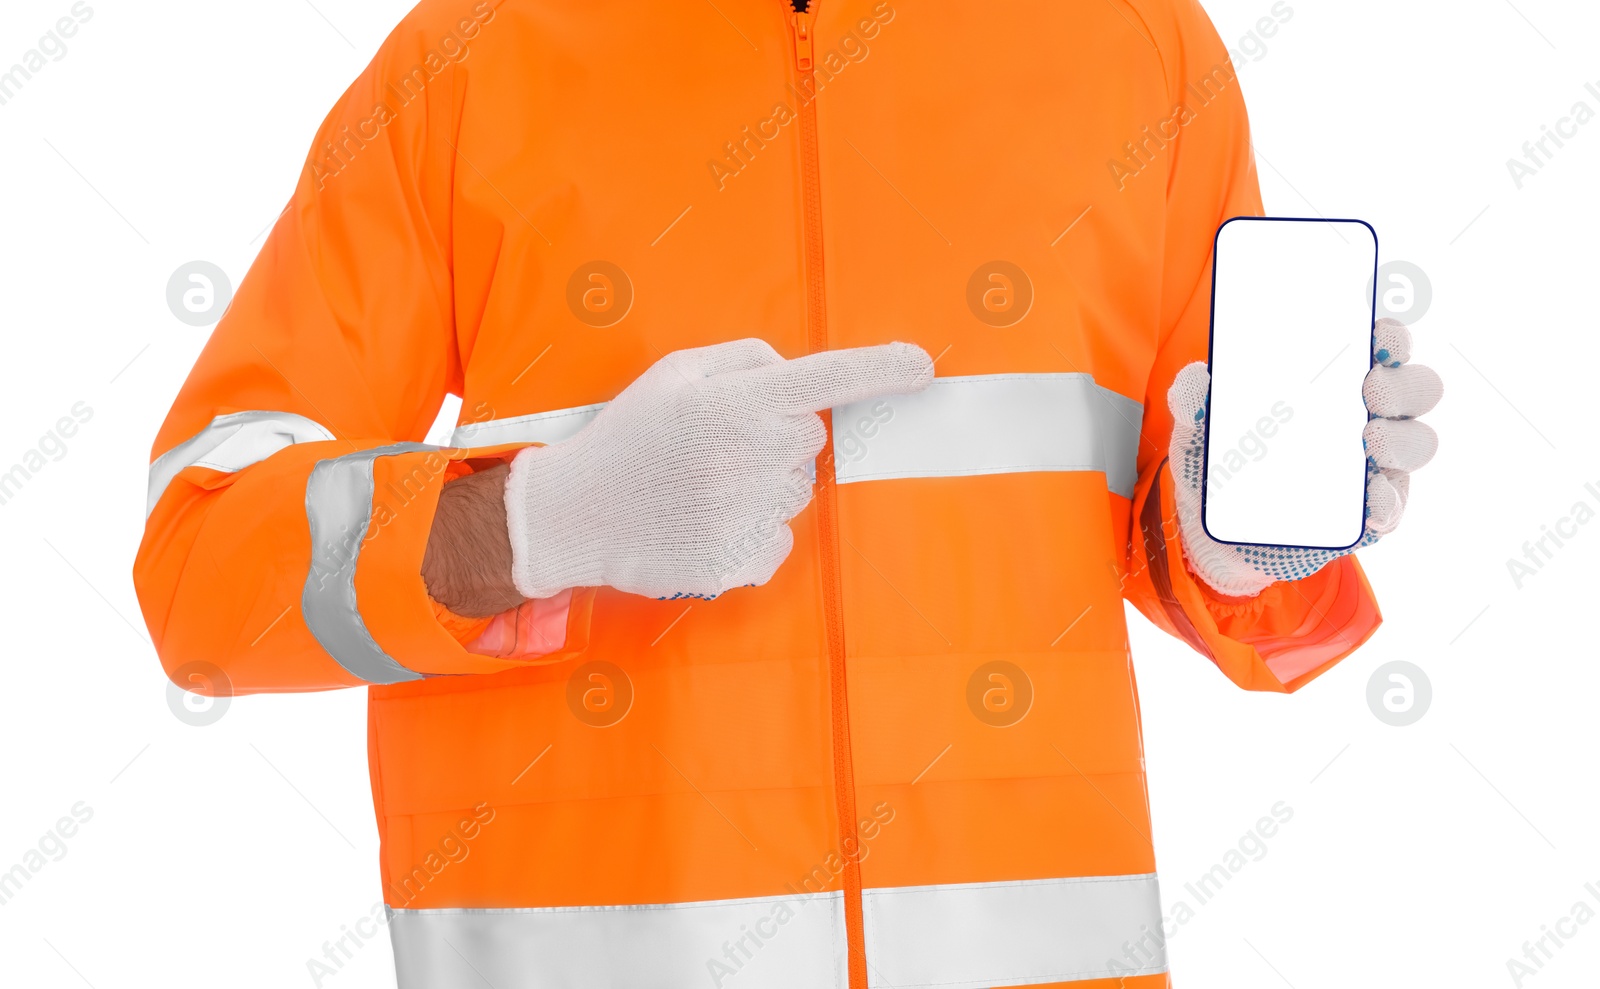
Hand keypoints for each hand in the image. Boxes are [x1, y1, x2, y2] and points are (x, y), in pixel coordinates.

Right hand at [504, 339, 933, 599]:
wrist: (573, 516)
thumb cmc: (628, 437)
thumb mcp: (674, 373)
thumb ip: (745, 361)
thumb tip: (795, 373)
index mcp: (736, 405)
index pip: (826, 380)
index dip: (881, 370)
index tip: (922, 365)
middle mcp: (752, 458)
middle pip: (811, 439)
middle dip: (778, 435)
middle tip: (717, 445)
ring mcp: (750, 515)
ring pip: (795, 490)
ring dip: (763, 485)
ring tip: (699, 487)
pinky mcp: (743, 560)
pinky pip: (780, 537)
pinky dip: (753, 529)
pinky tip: (704, 521)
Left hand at [1167, 318, 1442, 596]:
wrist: (1219, 532)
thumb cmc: (1222, 463)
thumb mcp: (1200, 427)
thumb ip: (1193, 397)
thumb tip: (1198, 376)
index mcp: (1339, 385)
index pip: (1385, 347)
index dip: (1392, 334)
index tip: (1378, 329)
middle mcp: (1371, 418)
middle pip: (1418, 389)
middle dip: (1403, 384)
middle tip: (1369, 388)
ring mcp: (1378, 466)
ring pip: (1418, 442)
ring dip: (1402, 438)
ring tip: (1368, 439)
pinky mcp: (1373, 513)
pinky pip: (1395, 504)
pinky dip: (1387, 498)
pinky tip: (1370, 495)